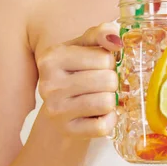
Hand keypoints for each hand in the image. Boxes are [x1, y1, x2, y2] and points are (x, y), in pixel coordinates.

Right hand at [36, 23, 122, 139]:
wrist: (58, 114)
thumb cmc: (75, 74)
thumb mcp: (83, 47)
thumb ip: (100, 34)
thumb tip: (117, 38)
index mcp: (51, 57)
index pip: (104, 57)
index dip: (109, 62)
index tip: (98, 66)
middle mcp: (49, 84)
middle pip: (108, 79)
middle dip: (111, 81)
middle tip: (100, 84)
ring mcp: (56, 110)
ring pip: (107, 102)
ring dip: (110, 100)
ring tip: (98, 98)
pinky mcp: (67, 131)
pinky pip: (104, 125)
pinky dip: (109, 120)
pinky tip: (98, 115)